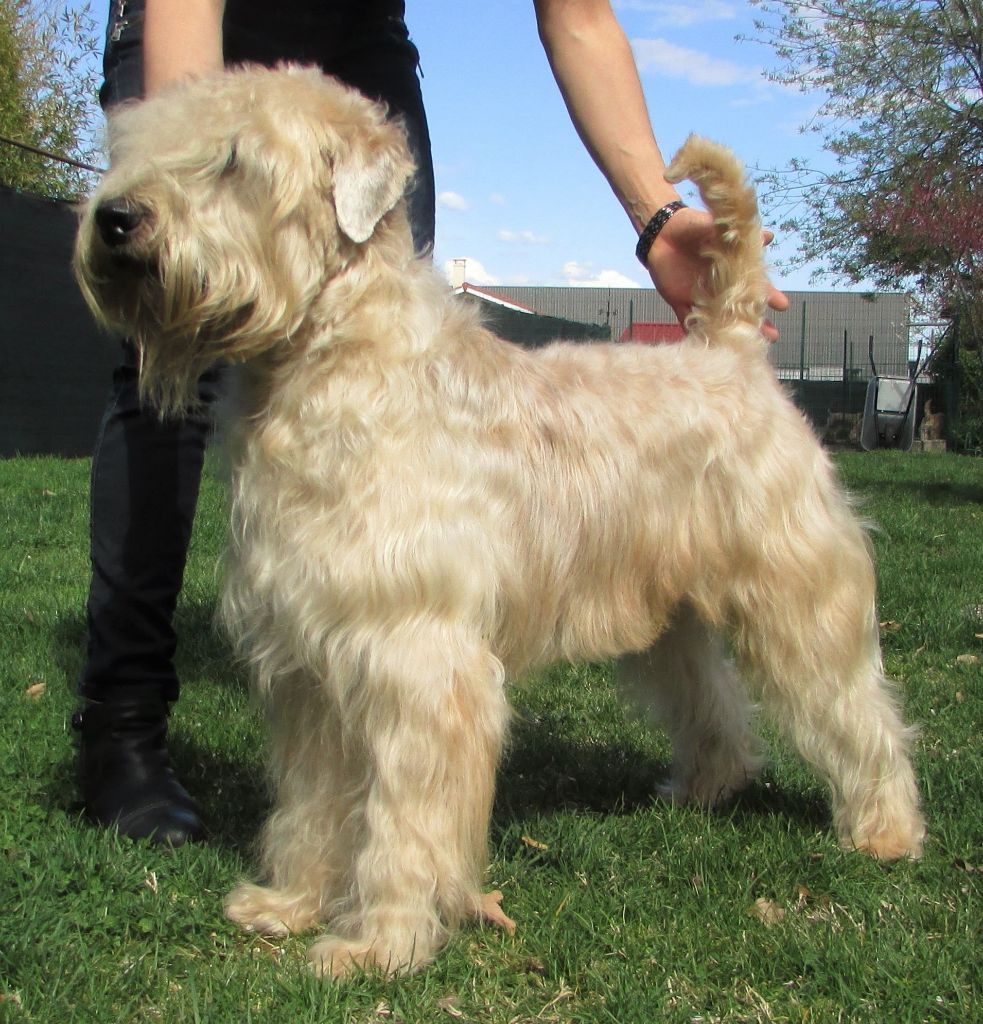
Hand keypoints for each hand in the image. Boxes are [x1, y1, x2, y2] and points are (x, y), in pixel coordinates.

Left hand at [644, 206, 788, 341]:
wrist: (664, 231)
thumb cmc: (695, 227)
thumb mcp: (719, 227)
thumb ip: (741, 234)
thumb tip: (769, 236)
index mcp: (732, 270)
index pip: (756, 285)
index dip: (769, 295)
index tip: (782, 306)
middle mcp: (720, 287)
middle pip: (742, 308)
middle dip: (757, 321)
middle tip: (773, 336)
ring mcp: (701, 296)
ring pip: (719, 319)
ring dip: (731, 332)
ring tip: (744, 346)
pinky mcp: (680, 302)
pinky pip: (688, 321)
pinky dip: (695, 333)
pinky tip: (707, 347)